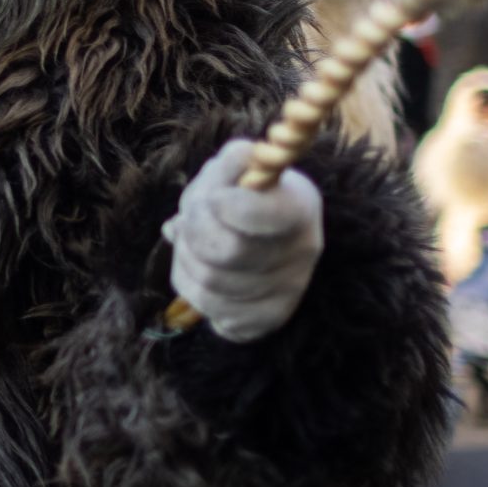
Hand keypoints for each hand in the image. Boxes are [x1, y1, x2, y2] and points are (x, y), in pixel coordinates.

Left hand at [164, 138, 323, 342]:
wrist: (274, 231)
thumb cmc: (248, 193)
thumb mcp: (240, 167)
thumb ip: (219, 170)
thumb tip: (186, 219)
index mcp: (298, 207)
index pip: (251, 213)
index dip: (217, 203)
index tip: (211, 197)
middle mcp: (302, 254)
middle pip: (226, 252)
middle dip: (192, 232)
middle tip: (188, 219)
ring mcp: (288, 291)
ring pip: (209, 284)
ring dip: (185, 258)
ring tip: (190, 242)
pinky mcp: (267, 319)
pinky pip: (210, 311)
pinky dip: (192, 287)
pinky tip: (200, 270)